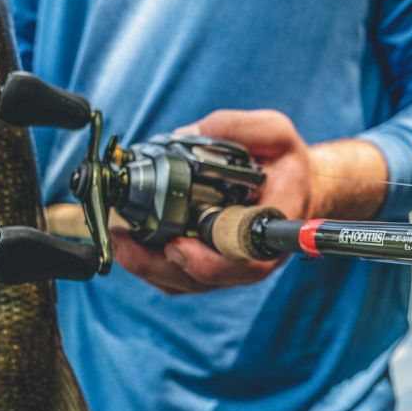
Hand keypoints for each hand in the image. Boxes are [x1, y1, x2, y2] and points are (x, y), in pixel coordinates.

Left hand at [111, 109, 311, 294]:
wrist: (294, 186)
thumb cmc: (286, 162)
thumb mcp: (275, 132)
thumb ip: (238, 128)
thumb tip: (188, 135)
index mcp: (273, 226)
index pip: (244, 259)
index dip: (209, 261)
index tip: (176, 247)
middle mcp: (251, 255)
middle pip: (203, 278)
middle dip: (158, 264)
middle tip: (124, 240)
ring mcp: (230, 266)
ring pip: (186, 282)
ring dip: (147, 266)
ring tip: (117, 238)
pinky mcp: (211, 266)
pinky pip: (179, 278)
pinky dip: (150, 265)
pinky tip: (127, 242)